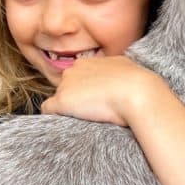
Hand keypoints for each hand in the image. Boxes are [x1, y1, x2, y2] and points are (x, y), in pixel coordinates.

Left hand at [41, 56, 162, 125]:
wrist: (136, 92)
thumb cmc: (136, 82)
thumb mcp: (124, 66)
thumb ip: (112, 69)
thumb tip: (115, 75)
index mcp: (86, 62)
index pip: (76, 77)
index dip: (83, 91)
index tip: (94, 100)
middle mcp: (72, 70)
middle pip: (65, 88)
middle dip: (74, 98)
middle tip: (92, 110)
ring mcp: (65, 85)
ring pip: (57, 99)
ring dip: (67, 108)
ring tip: (87, 117)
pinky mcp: (62, 100)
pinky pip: (48, 109)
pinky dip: (55, 116)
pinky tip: (70, 121)